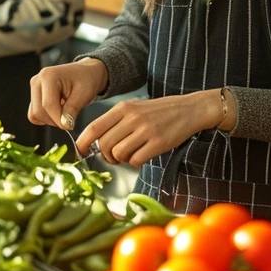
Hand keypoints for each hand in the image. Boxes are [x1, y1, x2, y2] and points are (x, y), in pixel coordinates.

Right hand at [28, 60, 108, 129]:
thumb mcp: (84, 94)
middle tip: (70, 116)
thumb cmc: (86, 79)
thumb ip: (72, 109)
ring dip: (50, 119)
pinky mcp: (35, 95)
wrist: (86, 73)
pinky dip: (46, 117)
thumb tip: (64, 124)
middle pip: (39, 111)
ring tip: (65, 109)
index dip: (58, 119)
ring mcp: (35, 88)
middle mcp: (37, 81)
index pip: (48, 105)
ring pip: (35, 114)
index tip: (70, 125)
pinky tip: (59, 109)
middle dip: (55, 119)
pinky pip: (35, 114)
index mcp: (48, 76)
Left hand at [76, 90, 224, 168]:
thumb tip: (97, 142)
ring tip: (130, 154)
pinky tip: (142, 155)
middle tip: (114, 156)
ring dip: (121, 160)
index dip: (83, 142)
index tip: (81, 151)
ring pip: (119, 154)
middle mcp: (132, 118)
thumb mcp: (135, 108)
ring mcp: (146, 130)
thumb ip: (116, 121)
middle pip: (105, 144)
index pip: (94, 127)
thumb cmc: (158, 111)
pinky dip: (135, 162)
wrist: (189, 109)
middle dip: (106, 155)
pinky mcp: (158, 142)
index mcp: (123, 109)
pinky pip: (136, 160)